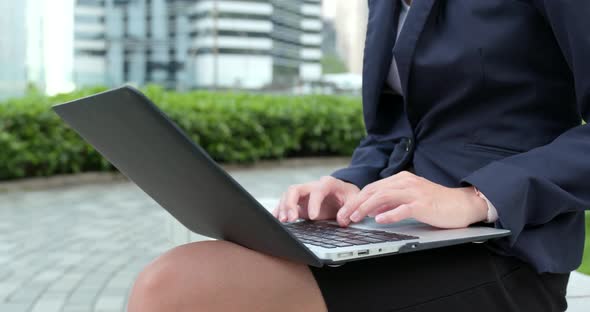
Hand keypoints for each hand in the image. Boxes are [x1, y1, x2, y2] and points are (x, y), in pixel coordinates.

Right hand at [273, 176, 359, 221]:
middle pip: (295, 189)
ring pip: (287, 196)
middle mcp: (312, 186)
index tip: (312, 217)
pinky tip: (276, 219)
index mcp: (327, 184)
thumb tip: (342, 220)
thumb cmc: (348, 196)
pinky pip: (285, 203)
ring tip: (283, 221)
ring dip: (283, 208)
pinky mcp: (298, 202)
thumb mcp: (354, 200)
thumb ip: (350, 209)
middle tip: (291, 219)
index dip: (313, 203)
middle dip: (290, 203)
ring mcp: (303, 194)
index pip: (317, 191)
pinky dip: (279, 210)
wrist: (344, 193)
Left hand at [336, 171, 487, 228]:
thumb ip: (391, 203)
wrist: (462, 204)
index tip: (344, 212)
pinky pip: (403, 208)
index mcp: (400, 180)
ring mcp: (414, 192)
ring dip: (366, 208)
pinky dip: (389, 214)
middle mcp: (405, 182)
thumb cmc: (436, 203)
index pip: (371, 188)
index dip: (355, 200)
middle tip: (343, 218)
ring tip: (355, 218)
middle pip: (373, 191)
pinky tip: (379, 220)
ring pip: (383, 197)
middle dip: (355, 204)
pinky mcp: (423, 204)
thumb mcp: (409, 200)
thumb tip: (372, 210)